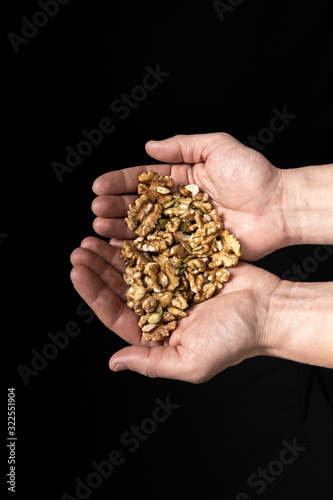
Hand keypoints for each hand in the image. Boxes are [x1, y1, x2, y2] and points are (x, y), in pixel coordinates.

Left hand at [70, 237, 281, 382]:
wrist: (269, 310)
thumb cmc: (235, 340)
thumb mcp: (191, 362)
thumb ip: (151, 363)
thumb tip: (114, 363)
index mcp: (156, 333)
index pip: (116, 313)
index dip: (93, 293)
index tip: (77, 272)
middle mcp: (160, 308)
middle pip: (120, 287)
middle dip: (98, 268)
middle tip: (80, 248)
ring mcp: (172, 284)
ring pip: (134, 267)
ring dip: (113, 252)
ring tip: (94, 235)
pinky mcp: (186, 264)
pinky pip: (158, 250)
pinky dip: (141, 241)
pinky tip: (125, 230)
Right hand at [91, 133, 289, 260]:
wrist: (279, 206)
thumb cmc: (252, 174)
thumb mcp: (218, 147)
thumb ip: (183, 146)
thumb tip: (148, 147)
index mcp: (182, 179)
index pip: (144, 180)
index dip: (120, 182)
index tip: (98, 185)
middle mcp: (179, 204)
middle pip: (140, 205)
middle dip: (115, 206)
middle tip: (96, 209)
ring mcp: (184, 228)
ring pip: (146, 228)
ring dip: (122, 228)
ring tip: (101, 227)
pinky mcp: (192, 248)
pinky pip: (162, 249)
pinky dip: (141, 250)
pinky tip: (122, 249)